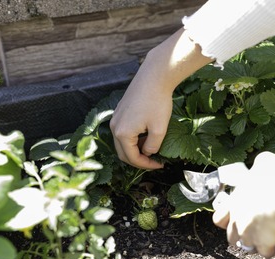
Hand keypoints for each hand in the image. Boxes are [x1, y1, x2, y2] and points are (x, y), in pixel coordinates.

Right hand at [110, 28, 212, 168]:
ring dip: (136, 149)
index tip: (160, 164)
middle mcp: (114, 127)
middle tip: (154, 161)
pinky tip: (147, 134)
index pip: (132, 158)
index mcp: (123, 134)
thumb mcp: (159, 129)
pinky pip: (123, 131)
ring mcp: (116, 118)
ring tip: (152, 147)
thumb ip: (153, 146)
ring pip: (122, 142)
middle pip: (123, 153)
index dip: (146, 165)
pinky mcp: (120, 111)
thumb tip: (148, 153)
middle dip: (139, 160)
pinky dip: (134, 138)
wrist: (154, 77)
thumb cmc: (158, 102)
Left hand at [212, 152, 274, 257]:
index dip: (226, 220)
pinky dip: (272, 249)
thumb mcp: (266, 162)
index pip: (218, 219)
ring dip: (256, 243)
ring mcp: (249, 235)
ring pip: (248, 246)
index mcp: (235, 202)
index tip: (235, 218)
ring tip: (268, 236)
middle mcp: (238, 220)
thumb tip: (260, 165)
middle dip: (242, 235)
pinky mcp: (264, 245)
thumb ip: (259, 165)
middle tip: (255, 229)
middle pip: (232, 237)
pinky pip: (266, 253)